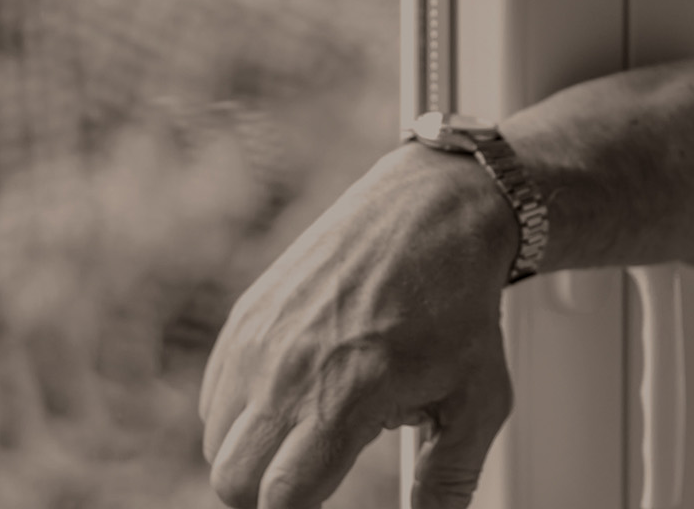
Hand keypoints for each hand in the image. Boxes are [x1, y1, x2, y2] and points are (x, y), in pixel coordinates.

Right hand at [199, 142, 519, 508]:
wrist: (433, 212)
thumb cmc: (459, 303)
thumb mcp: (477, 400)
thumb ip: (448, 480)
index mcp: (346, 394)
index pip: (281, 497)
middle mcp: (287, 368)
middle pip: (233, 481)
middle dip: (268, 497)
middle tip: (312, 486)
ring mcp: (258, 339)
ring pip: (217, 439)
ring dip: (254, 455)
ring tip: (312, 434)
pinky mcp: (246, 317)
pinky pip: (215, 394)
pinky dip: (242, 413)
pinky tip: (294, 398)